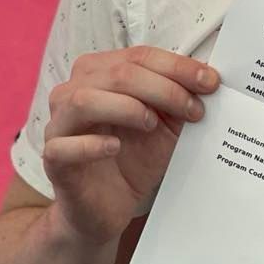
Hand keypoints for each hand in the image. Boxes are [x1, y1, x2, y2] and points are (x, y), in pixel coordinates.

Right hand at [42, 46, 218, 244]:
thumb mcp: (166, 126)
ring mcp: (59, 125)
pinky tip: (115, 148)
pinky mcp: (53, 159)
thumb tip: (209, 78)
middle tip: (194, 109)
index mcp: (100, 73)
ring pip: (85, 100)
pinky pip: (64, 146)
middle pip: (118, 73)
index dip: (177, 67)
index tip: (211, 82)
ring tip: (152, 124)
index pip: (139, 57)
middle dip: (164, 88)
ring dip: (127, 108)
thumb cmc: (134, 158)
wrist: (108, 207)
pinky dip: (91, 144)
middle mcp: (73, 92)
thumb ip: (180, 101)